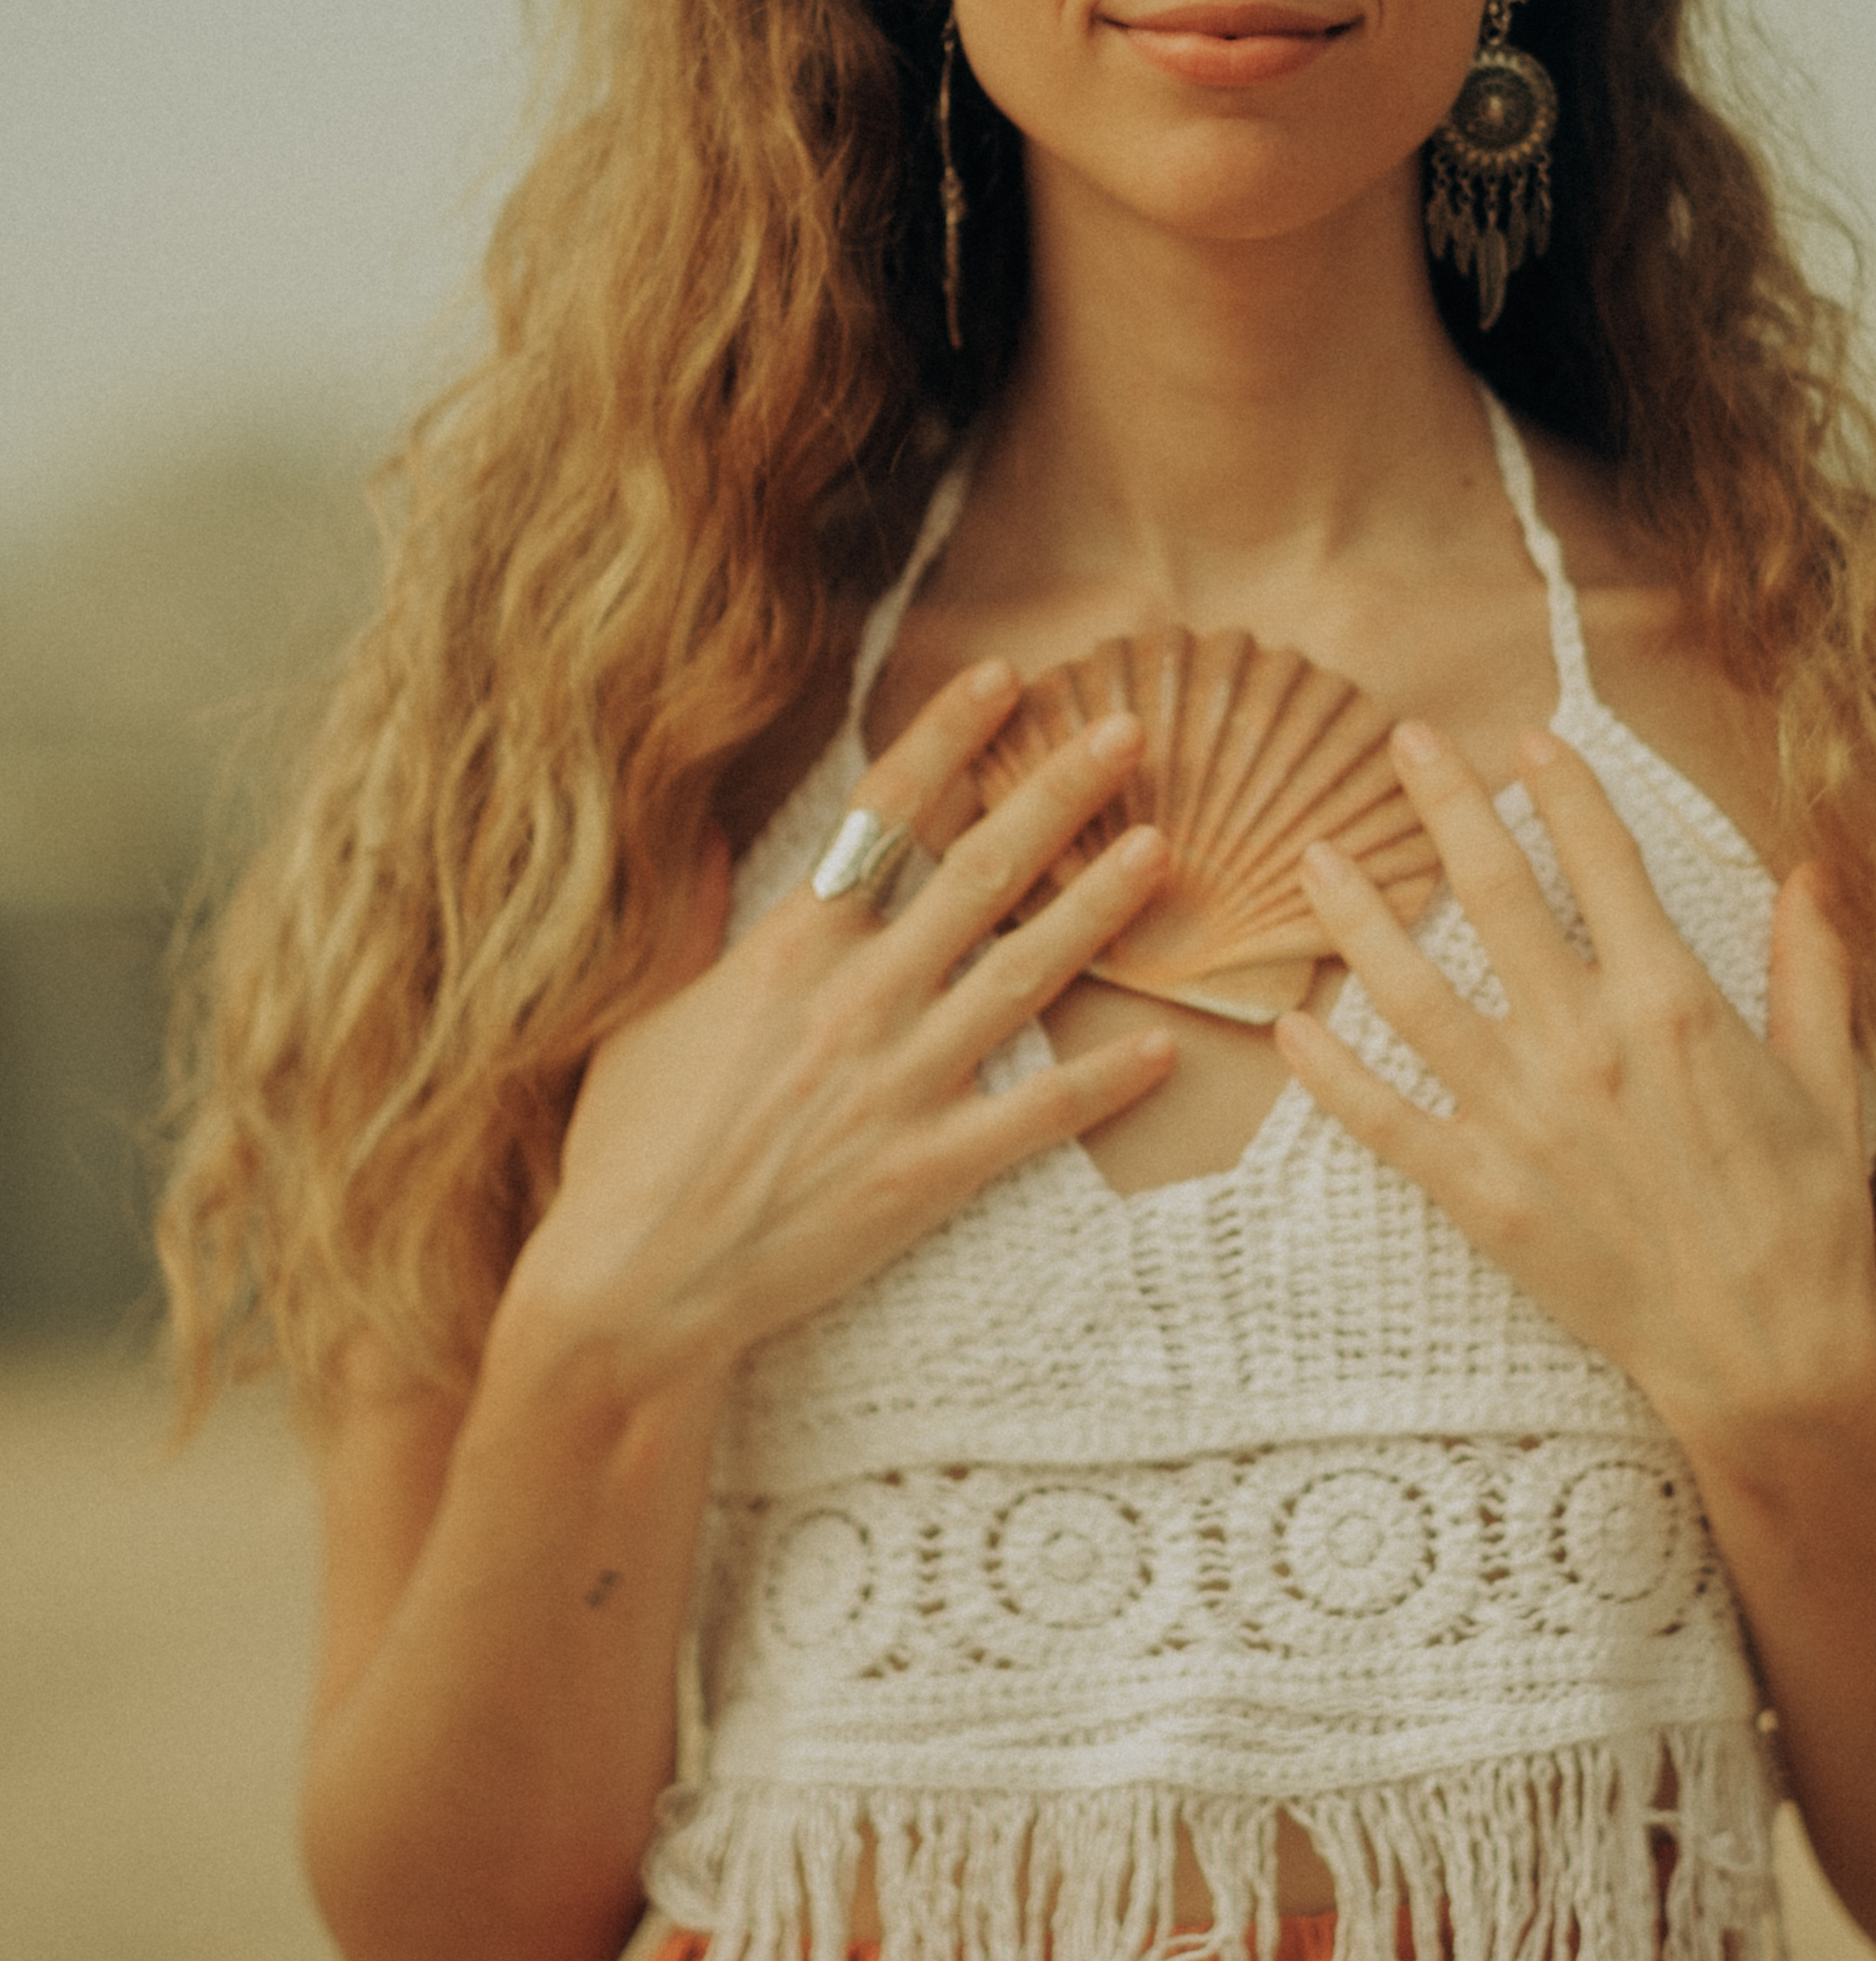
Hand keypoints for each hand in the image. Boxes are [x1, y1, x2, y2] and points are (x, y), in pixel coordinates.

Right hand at [503, 660, 1174, 1391]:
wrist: (632, 1283)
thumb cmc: (625, 1148)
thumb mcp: (643, 1011)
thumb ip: (695, 919)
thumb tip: (713, 836)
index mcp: (789, 948)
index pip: (884, 812)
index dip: (948, 737)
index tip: (1003, 677)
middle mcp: (858, 1000)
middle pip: (978, 873)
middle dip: (1057, 794)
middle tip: (1129, 730)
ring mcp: (902, 1083)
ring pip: (1024, 974)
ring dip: (1100, 907)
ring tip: (1163, 847)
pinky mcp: (929, 1171)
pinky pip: (1038, 1117)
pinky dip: (1105, 1082)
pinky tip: (1165, 1046)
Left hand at [1272, 719, 1875, 1447]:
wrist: (1769, 1352)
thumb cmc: (1806, 1217)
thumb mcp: (1831, 1078)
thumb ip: (1812, 967)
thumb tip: (1813, 872)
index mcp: (1673, 1004)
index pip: (1605, 862)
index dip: (1563, 789)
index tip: (1528, 736)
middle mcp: (1586, 1045)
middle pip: (1495, 897)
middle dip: (1444, 807)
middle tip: (1401, 742)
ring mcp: (1524, 1119)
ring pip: (1415, 993)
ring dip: (1359, 918)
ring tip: (1314, 857)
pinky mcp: (1483, 1194)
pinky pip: (1387, 1121)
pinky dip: (1333, 1075)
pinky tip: (1292, 1027)